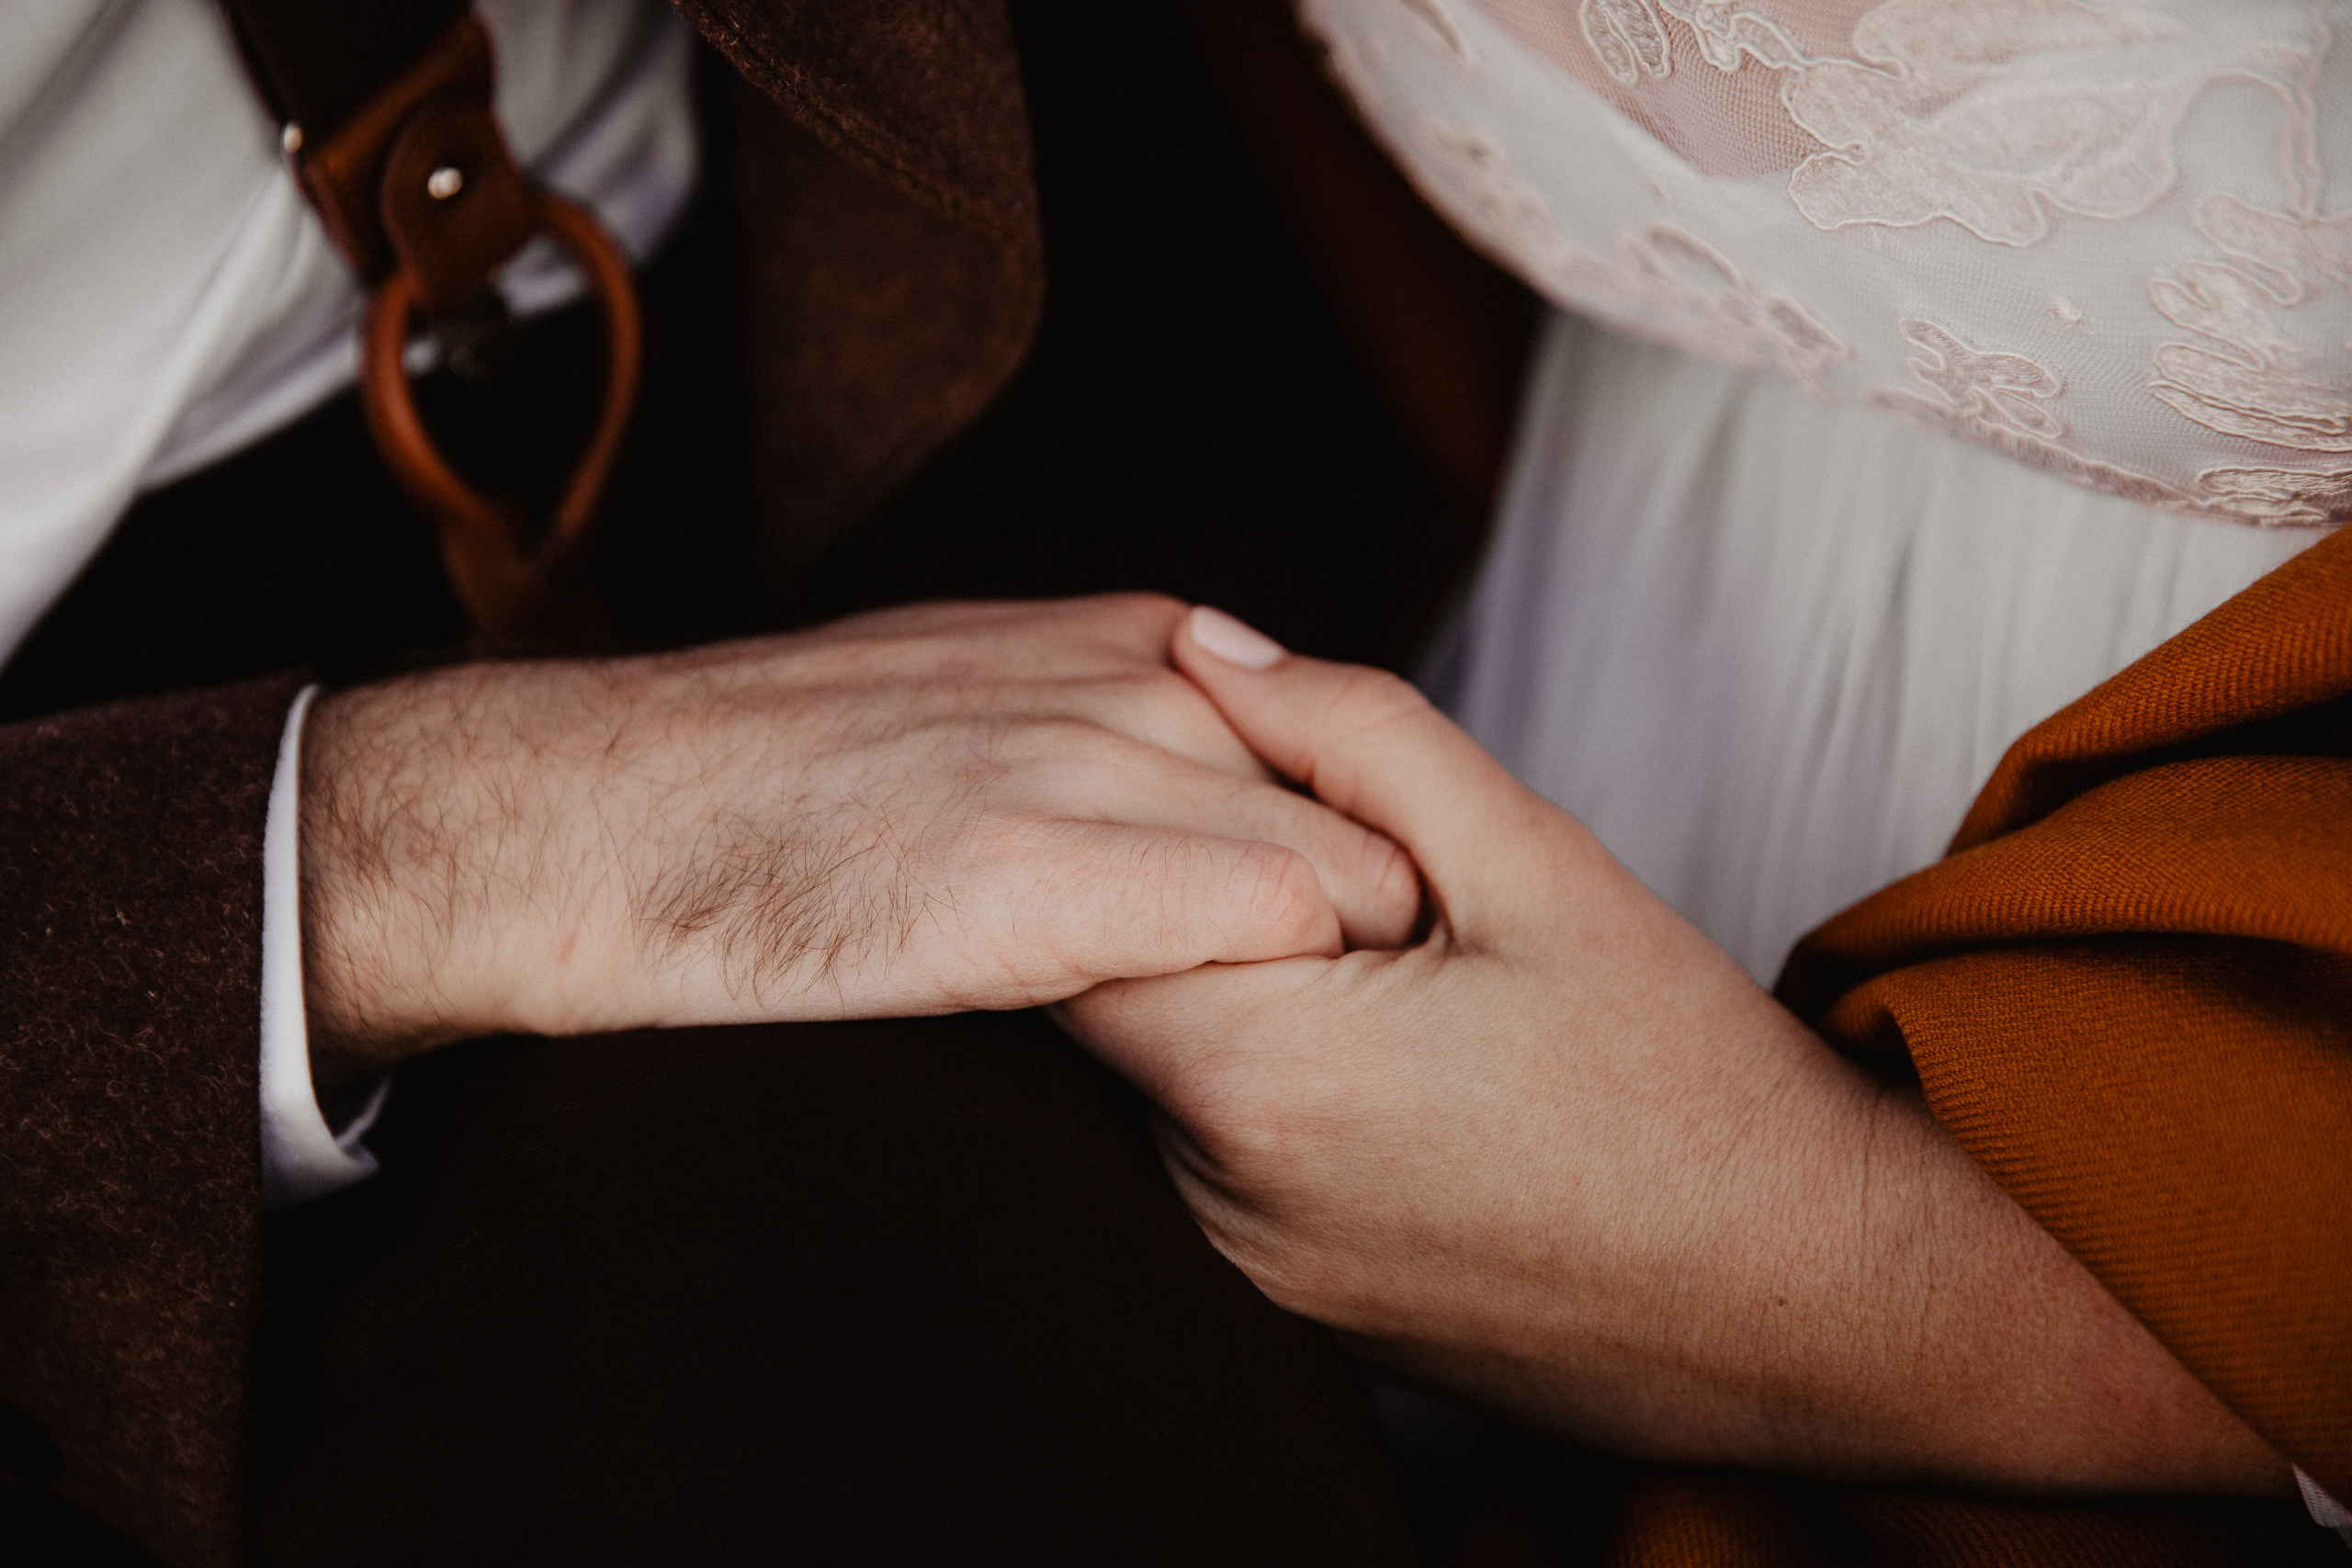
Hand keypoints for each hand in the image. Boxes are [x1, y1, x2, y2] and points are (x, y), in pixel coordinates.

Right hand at [299, 595, 1418, 1091]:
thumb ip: (1098, 709)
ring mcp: (1094, 767)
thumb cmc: (770, 782)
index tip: (1377, 962)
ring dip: (1357, 982)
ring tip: (1346, 1073)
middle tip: (1392, 1038)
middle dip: (1392, 933)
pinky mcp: (1044, 872)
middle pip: (1368, 811)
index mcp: (1125, 644)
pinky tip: (1264, 1070)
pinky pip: (1263, 921)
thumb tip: (1196, 760)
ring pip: (1340, 872)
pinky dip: (1289, 998)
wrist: (607, 815)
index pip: (1343, 747)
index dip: (1366, 864)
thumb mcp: (968, 687)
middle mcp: (1134, 686)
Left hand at [1056, 607, 2286, 1497]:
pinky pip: (1222, 1166)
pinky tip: (1400, 1069)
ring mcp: (1252, 1273)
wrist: (1816, 1311)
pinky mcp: (1294, 1316)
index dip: (1128, 822)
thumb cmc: (1693, 1084)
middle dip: (1182, 903)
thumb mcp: (1536, 862)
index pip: (1074, 915)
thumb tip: (1206, 643)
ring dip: (1231, 1001)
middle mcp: (1220, 1196)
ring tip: (1391, 973)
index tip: (1213, 779)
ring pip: (1162, 1081)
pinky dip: (1269, 1093)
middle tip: (1327, 864)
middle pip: (1110, 997)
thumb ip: (1352, 734)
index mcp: (1264, 1072)